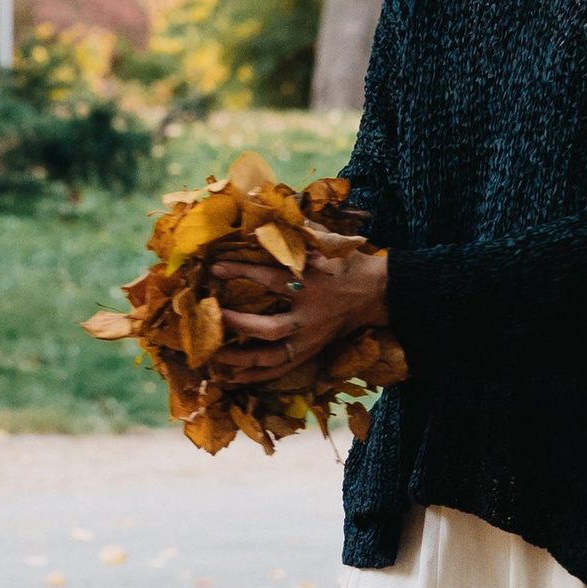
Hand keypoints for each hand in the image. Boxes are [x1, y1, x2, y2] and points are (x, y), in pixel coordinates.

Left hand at [219, 245, 389, 379]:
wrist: (376, 294)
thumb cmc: (346, 265)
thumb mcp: (327, 243)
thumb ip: (298, 231)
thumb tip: (266, 210)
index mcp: (311, 284)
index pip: (271, 279)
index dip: (241, 272)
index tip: (214, 268)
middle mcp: (309, 316)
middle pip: (269, 328)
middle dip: (237, 325)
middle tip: (210, 317)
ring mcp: (309, 340)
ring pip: (272, 357)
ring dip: (240, 358)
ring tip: (212, 354)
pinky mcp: (310, 353)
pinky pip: (281, 370)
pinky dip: (257, 377)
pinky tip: (233, 377)